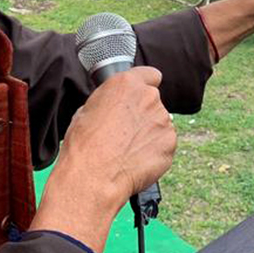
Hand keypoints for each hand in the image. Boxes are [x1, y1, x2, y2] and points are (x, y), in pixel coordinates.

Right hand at [32, 67, 175, 252]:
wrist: (93, 178)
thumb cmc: (83, 145)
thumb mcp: (86, 110)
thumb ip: (110, 100)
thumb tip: (115, 106)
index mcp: (127, 84)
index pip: (149, 74)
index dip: (144, 86)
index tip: (139, 96)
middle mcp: (149, 98)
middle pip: (153, 101)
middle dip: (143, 114)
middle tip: (125, 132)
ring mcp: (162, 120)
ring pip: (159, 123)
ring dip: (149, 133)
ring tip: (127, 150)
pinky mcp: (170, 143)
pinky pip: (165, 143)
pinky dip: (155, 151)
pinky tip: (136, 160)